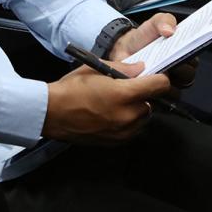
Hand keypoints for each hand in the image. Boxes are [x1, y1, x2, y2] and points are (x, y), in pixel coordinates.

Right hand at [42, 60, 171, 143]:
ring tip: (116, 103)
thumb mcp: (95, 69)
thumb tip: (141, 69)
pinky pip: (133, 130)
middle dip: (143, 95)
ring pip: (144, 118)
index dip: (160, 79)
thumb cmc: (70, 89)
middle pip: (152, 103)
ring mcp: (123, 131)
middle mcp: (128, 115)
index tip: (154, 77)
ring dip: (137, 110)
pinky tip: (111, 115)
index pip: (159, 86)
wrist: (51, 114)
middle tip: (126, 90)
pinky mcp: (116, 142)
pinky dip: (128, 122)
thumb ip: (123, 68)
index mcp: (124, 94)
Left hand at [108, 13, 194, 87]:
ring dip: (166, 84)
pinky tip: (144, 83)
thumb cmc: (144, 36)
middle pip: (188, 78)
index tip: (180, 54)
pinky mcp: (154, 94)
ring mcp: (167, 85)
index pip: (194, 62)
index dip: (190, 60)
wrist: (124, 48)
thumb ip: (164, 21)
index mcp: (184, 55)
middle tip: (166, 64)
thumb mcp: (155, 23)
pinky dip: (154, 94)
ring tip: (154, 74)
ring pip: (176, 92)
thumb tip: (170, 30)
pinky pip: (160, 100)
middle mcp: (179, 72)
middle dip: (178, 72)